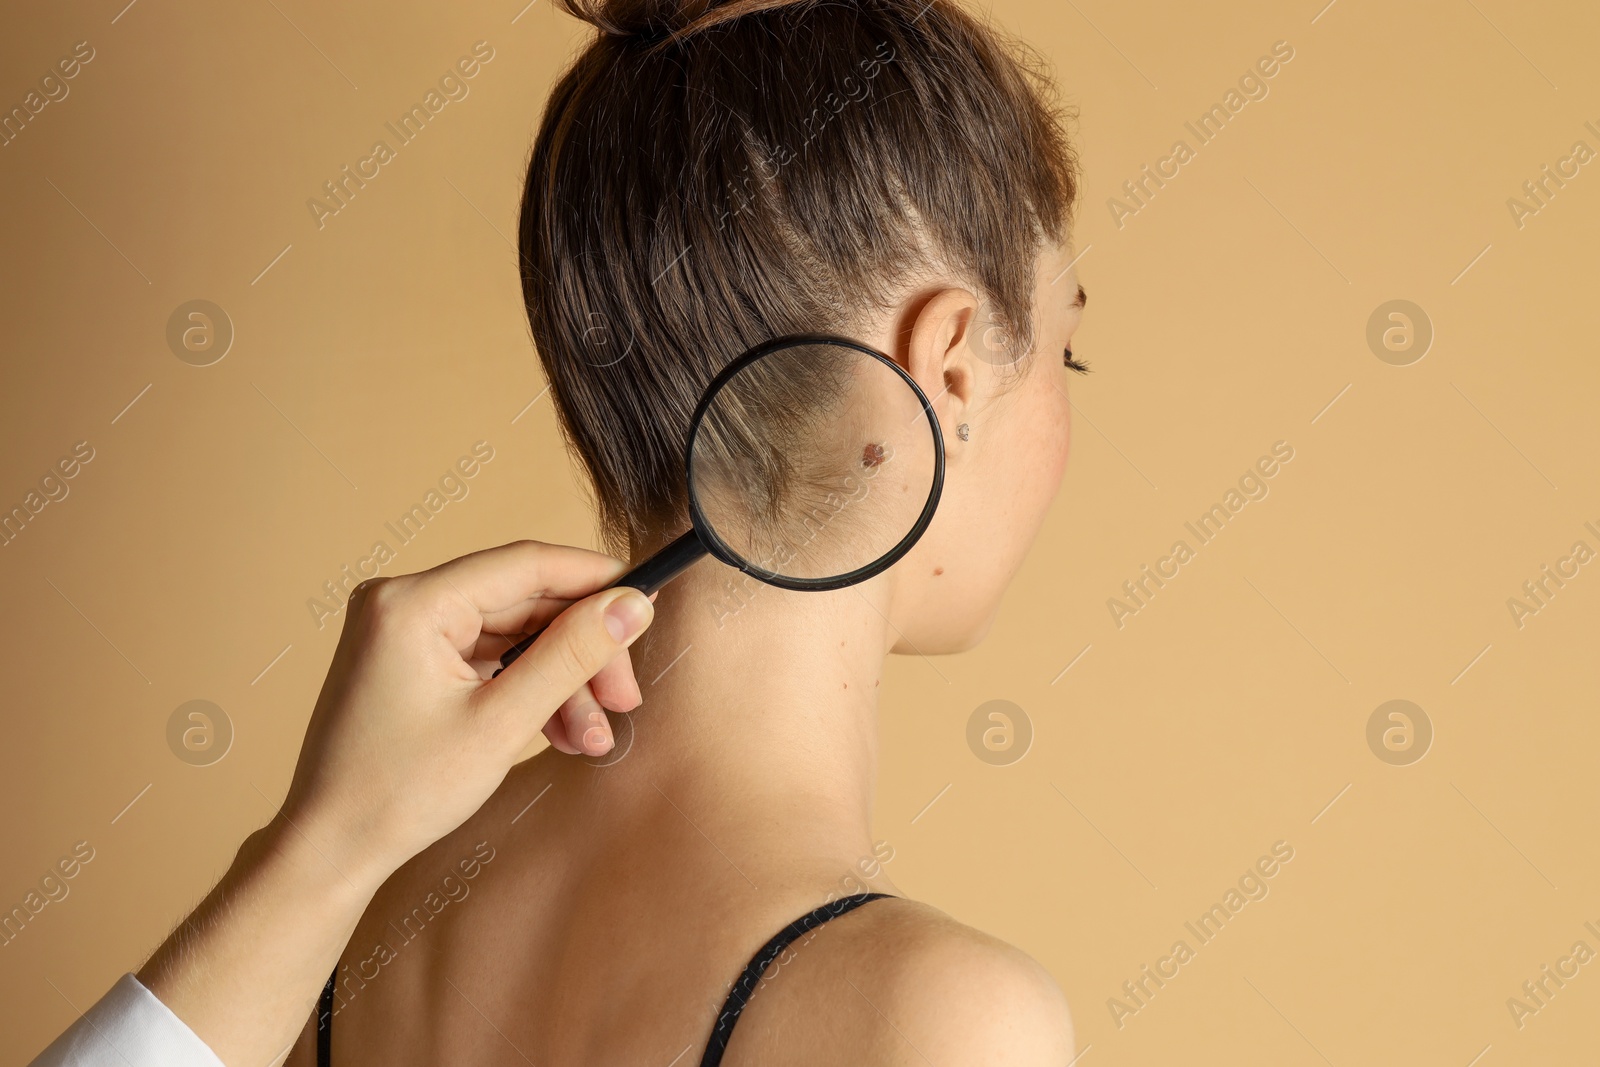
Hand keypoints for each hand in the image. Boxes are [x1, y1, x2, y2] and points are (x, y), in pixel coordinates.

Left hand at [127, 541, 652, 1066]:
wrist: (330, 849)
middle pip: (525, 603)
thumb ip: (571, 656)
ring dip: (561, 680)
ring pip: (514, 635)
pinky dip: (528, 690)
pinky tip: (561, 732)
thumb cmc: (398, 792)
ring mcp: (405, 630)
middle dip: (582, 652)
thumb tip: (631, 606)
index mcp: (411, 602)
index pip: (527, 564)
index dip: (596, 580)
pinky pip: (489, 658)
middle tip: (626, 698)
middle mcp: (402, 601)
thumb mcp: (501, 723)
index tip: (648, 604)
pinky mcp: (412, 660)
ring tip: (594, 736)